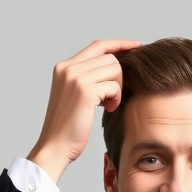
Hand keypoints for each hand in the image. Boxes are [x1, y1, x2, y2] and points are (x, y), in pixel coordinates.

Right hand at [27, 39, 140, 182]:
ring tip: (109, 104)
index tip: (136, 46)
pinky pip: (114, 85)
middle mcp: (68, 67)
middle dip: (119, 76)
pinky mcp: (85, 90)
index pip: (98, 46)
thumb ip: (87, 80)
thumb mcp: (74, 97)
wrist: (55, 147)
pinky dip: (116, 98)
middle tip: (114, 97)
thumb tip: (114, 69)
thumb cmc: (68, 129)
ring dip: (118, 88)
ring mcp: (76, 77)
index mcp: (64, 67)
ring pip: (114, 68)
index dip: (119, 44)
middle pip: (109, 57)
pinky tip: (109, 110)